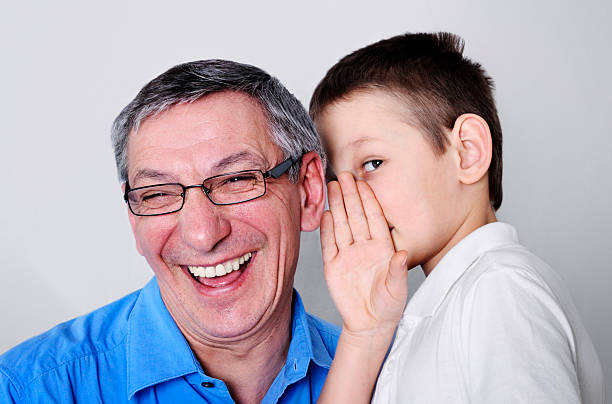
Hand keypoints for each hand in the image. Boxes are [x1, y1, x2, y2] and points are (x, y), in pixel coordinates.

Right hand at [321, 172, 408, 338]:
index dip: (368, 200)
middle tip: (344, 175)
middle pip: (355, 216)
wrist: (369, 324)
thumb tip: (401, 255)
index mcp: (382, 249)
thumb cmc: (388, 307)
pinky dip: (327, 229)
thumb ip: (397, 272)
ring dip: (338, 206)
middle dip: (350, 195)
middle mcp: (364, 247)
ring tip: (333, 186)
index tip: (363, 182)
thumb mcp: (397, 291)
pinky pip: (329, 244)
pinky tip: (326, 214)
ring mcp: (348, 255)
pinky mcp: (333, 267)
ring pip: (342, 225)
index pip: (374, 218)